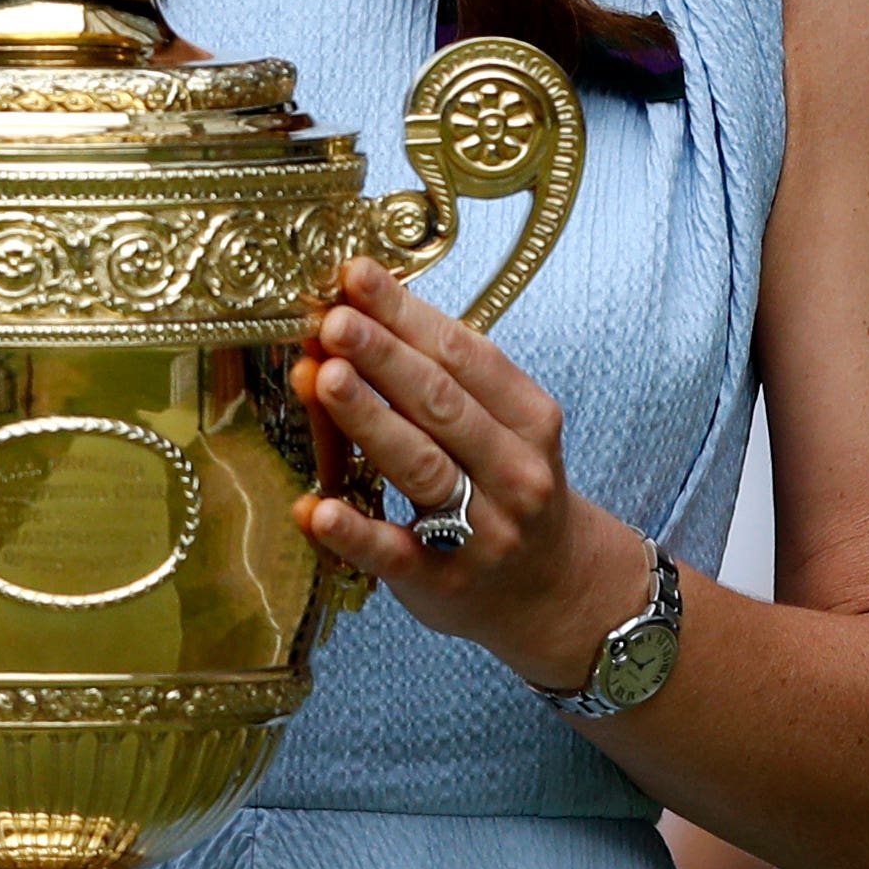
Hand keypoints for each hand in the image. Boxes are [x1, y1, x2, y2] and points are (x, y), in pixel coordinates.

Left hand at [291, 259, 653, 696]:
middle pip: (442, 403)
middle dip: (383, 356)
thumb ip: (440, 381)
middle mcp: (514, 470)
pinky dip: (354, 531)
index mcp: (528, 418)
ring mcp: (482, 530)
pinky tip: (314, 509)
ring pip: (422, 466)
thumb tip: (355, 318)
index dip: (408, 313)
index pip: (465, 354)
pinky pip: (394, 553)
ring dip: (369, 419)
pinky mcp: (443, 581)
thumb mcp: (503, 428)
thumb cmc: (508, 489)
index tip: (356, 276)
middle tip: (334, 319)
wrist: (554, 591)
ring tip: (323, 378)